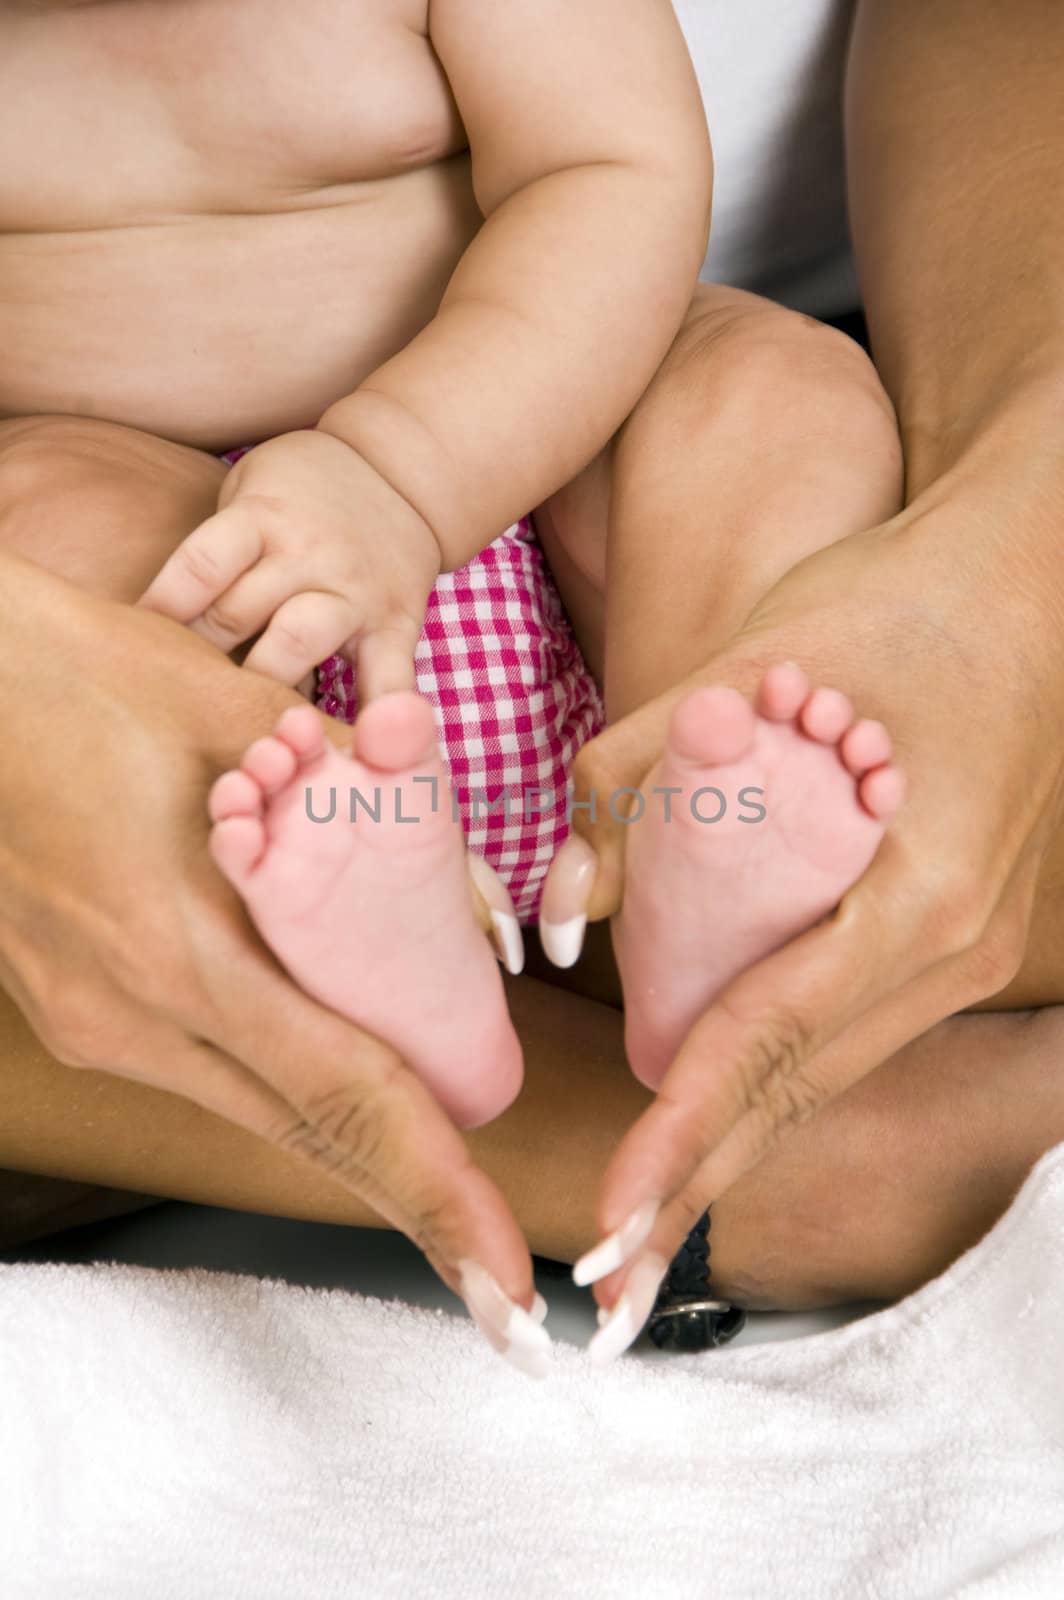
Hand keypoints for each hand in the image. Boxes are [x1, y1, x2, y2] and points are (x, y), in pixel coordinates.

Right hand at [0, 556, 543, 1364]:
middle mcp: (133, 1016)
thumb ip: (356, 802)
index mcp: (180, 952)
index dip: (437, 1193)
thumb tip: (455, 872)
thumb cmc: (88, 677)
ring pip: (261, 1113)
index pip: (345, 1096)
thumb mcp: (238, 720)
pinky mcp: (81, 1010)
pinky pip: (213, 1074)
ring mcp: (96, 1023)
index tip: (503, 1281)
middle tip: (503, 1286)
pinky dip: (295, 1095)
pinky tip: (352, 1100)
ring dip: (361, 1151)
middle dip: (417, 1208)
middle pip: (308, 1136)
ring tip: (451, 1200)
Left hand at [139, 430, 441, 697]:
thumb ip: (218, 553)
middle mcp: (308, 554)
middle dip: (197, 659)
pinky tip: (349, 757)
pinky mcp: (398, 626)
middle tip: (173, 699)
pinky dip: (373, 722)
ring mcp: (355, 593)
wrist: (400, 474)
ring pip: (299, 645)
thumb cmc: (301, 492)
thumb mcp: (249, 492)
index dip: (160, 610)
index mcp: (263, 517)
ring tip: (234, 725)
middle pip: (238, 613)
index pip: (199, 567)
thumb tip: (158, 629)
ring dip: (260, 689)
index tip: (130, 651)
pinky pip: (389, 682)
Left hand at [554, 485, 1063, 1328]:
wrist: (1024, 580)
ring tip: (643, 1223)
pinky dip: (773, 1080)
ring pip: (828, 1071)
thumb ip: (633, 776)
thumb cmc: (895, 605)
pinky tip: (713, 1116)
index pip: (770, 1040)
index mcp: (916, 893)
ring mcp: (965, 950)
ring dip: (732, 1143)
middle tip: (610, 1281)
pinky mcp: (951, 933)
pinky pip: (849, 1029)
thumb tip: (555, 910)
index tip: (611, 1219)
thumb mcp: (753, 663)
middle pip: (801, 1088)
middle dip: (697, 1184)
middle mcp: (951, 945)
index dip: (682, 1138)